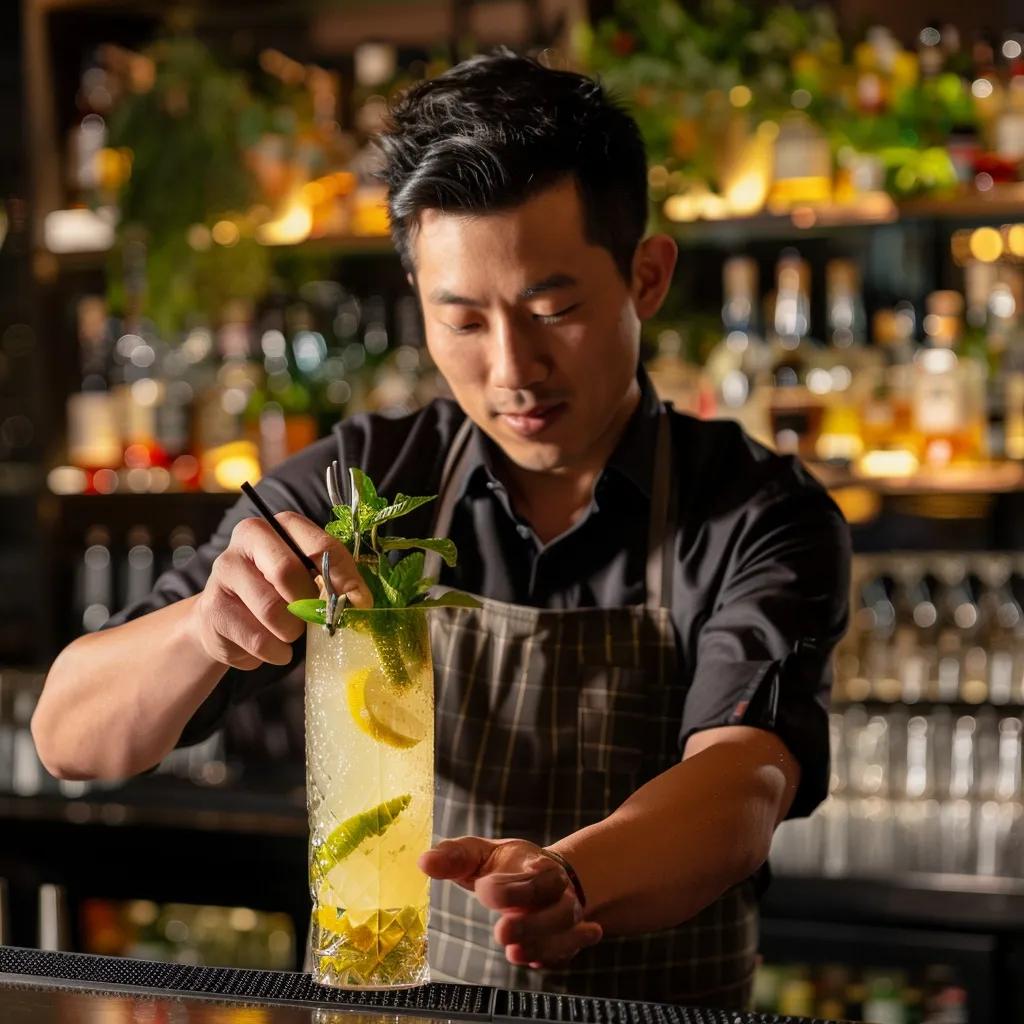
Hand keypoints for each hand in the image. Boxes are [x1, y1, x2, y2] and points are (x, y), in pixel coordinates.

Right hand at [193, 511, 370, 669]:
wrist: (225, 621)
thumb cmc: (277, 594)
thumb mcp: (306, 577)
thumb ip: (330, 580)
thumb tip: (359, 600)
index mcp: (278, 525)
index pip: (319, 544)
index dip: (344, 575)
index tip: (360, 601)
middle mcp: (247, 539)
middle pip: (287, 572)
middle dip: (310, 603)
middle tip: (317, 617)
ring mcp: (224, 571)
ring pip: (272, 610)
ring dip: (292, 630)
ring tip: (290, 631)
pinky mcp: (212, 608)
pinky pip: (258, 639)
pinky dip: (276, 651)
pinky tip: (274, 647)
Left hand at [419, 837, 601, 969]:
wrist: (541, 875)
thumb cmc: (504, 866)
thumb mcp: (479, 853)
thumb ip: (455, 856)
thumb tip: (424, 862)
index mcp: (537, 865)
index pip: (538, 874)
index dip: (513, 886)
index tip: (482, 889)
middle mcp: (557, 892)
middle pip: (560, 908)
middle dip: (532, 923)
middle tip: (501, 932)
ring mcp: (563, 918)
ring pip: (566, 934)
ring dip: (542, 946)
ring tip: (514, 953)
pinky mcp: (563, 940)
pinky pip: (566, 953)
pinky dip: (556, 957)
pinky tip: (538, 962)